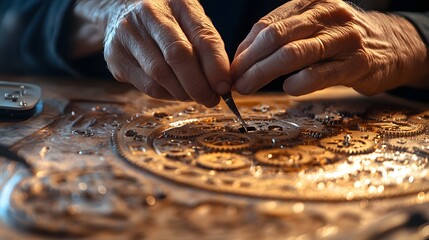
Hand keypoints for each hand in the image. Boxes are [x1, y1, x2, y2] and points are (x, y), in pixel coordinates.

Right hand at [74, 0, 230, 106]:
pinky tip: (175, 92)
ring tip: (194, 96)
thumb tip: (223, 84)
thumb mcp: (190, 22)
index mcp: (177, 3)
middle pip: (178, 56)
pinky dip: (166, 94)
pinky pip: (147, 86)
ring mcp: (128, 34)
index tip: (224, 87)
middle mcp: (149, 14)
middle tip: (211, 99)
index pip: (202, 37)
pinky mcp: (115, 56)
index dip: (216, 67)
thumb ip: (207, 47)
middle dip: (198, 85)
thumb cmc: (167, 22)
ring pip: (160, 75)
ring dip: (183, 93)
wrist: (120, 11)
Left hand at [231, 0, 428, 95]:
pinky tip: (288, 88)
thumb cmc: (341, 39)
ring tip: (247, 87)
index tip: (232, 68)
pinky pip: (320, 73)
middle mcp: (327, 14)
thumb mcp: (313, 27)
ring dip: (264, 73)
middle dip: (249, 62)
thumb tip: (242, 59)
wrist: (392, 44)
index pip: (267, 25)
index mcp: (311, 3)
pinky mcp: (358, 62)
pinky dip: (298, 83)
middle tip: (235, 81)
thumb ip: (283, 38)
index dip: (244, 49)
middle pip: (276, 37)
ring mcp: (344, 37)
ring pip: (293, 53)